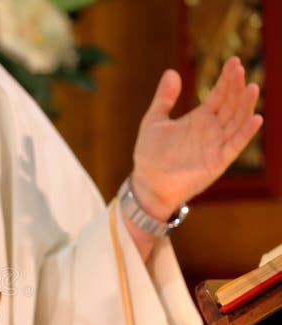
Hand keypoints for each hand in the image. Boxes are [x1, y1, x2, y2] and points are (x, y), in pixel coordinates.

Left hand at [131, 57, 262, 220]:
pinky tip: (255, 118)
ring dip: (246, 106)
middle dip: (237, 87)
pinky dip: (246, 132)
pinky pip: (236, 145)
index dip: (227, 79)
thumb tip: (171, 72)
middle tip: (240, 70)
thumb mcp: (154, 120)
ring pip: (237, 122)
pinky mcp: (218, 161)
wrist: (147, 183)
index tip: (234, 62)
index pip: (220, 95)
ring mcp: (217, 145)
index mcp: (199, 119)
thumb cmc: (150, 154)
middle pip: (231, 105)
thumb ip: (164, 98)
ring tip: (252, 88)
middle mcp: (212, 130)